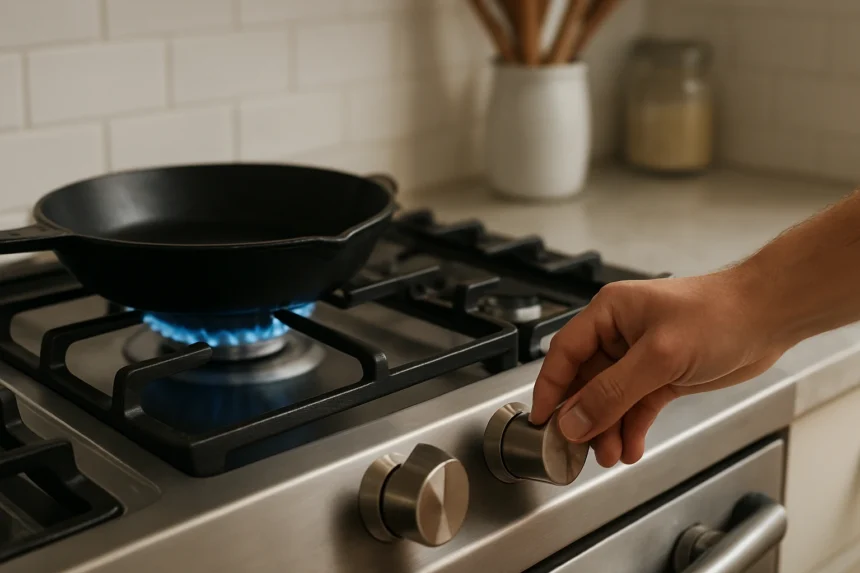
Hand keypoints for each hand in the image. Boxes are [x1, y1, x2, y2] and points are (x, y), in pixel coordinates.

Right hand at [529, 268, 788, 467]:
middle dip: (585, 417)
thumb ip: (611, 392)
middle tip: (580, 449)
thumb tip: (573, 420)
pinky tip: (631, 447)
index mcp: (608, 313)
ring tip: (611, 455)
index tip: (541, 420)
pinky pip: (635, 406)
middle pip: (586, 381)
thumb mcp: (657, 357)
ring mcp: (640, 356)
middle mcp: (619, 333)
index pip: (564, 353)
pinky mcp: (661, 375)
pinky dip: (632, 427)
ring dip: (609, 429)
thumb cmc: (718, 315)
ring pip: (611, 399)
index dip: (550, 388)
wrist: (767, 318)